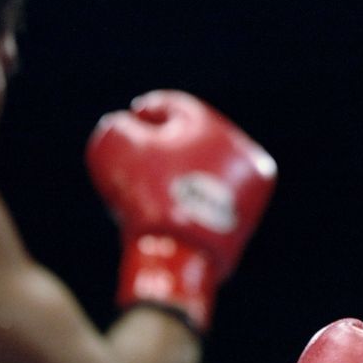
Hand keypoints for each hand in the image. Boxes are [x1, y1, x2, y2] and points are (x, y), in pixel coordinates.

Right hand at [86, 90, 276, 331]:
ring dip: (178, 173)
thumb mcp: (115, 150)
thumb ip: (117, 129)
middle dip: (163, 145)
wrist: (178, 254)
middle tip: (138, 157)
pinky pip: (210, 198)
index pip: (173, 109)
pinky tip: (167, 209)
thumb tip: (126, 127)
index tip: (132, 121)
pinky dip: (191, 198)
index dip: (146, 113)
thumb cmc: (145, 196)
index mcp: (211, 125)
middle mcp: (239, 152)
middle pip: (192, 140)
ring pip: (203, 170)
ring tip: (150, 188)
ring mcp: (246, 187)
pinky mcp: (245, 217)